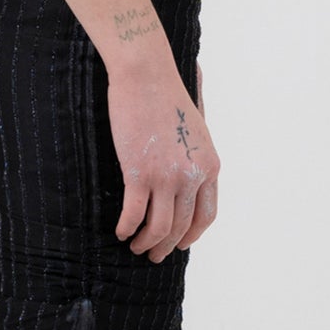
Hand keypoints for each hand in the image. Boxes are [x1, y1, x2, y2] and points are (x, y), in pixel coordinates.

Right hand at [108, 56, 219, 260]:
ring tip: (135, 246)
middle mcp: (192, 175)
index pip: (206, 215)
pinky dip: (127, 228)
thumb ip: (194, 155)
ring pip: (159, 227)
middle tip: (152, 255)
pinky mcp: (139, 172)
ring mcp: (167, 176)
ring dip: (146, 243)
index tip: (180, 244)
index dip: (192, 235)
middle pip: (181, 226)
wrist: (146, 74)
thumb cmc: (166, 95)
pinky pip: (134, 214)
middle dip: (166, 247)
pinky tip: (120, 231)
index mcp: (210, 165)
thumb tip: (188, 177)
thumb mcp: (194, 129)